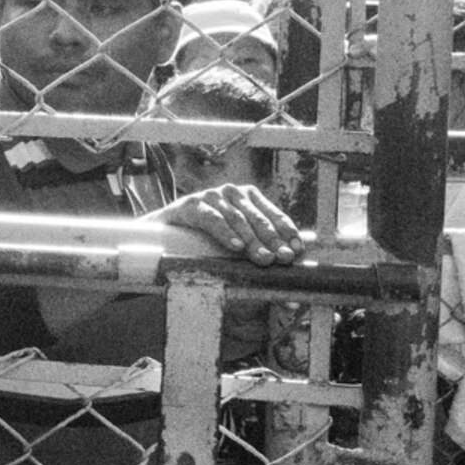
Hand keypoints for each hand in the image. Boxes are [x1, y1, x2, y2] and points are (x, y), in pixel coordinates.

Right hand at [154, 182, 308, 265]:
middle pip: (258, 219)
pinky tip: (235, 246)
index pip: (274, 214)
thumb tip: (302, 272)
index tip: (297, 249)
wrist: (162, 236)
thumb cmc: (205, 241)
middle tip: (282, 259)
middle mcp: (232, 193)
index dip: (287, 232)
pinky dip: (226, 233)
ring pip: (238, 219)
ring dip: (252, 240)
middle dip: (272, 240)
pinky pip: (212, 219)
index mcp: (249, 198)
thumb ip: (264, 254)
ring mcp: (212, 196)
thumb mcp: (236, 244)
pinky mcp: (192, 204)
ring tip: (262, 258)